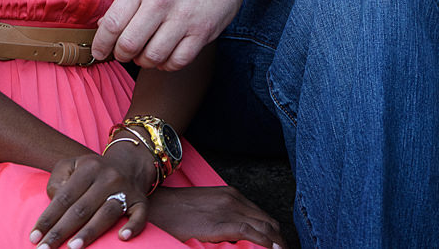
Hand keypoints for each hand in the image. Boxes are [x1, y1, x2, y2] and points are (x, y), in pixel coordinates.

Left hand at [29, 145, 155, 247]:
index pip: (64, 197)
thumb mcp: (72, 165)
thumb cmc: (92, 171)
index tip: (34, 238)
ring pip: (106, 213)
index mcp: (88, 167)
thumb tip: (55, 200)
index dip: (48, 218)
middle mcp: (107, 177)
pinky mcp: (141, 202)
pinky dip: (132, 227)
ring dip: (89, 232)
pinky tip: (122, 238)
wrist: (129, 164)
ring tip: (72, 248)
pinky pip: (139, 216)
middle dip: (61, 232)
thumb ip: (58, 180)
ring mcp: (125, 190)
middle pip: (81, 208)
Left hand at [91, 0, 275, 69]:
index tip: (98, 51)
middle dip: (121, 55)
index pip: (112, 23)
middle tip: (123, 53)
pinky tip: (165, 55)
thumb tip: (106, 28)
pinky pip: (177, 61)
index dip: (101, 43)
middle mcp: (162, 2)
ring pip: (152, 57)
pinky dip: (166, 64)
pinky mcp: (203, 32)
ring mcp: (183, 19)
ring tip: (145, 52)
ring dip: (144, 61)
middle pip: (129, 45)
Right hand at [148, 185, 287, 247]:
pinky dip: (265, 244)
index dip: (276, 235)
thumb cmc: (179, 212)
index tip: (280, 248)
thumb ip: (227, 216)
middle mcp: (234, 199)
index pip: (264, 217)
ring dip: (276, 244)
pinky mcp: (221, 223)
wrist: (158, 208)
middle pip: (269, 223)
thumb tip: (244, 236)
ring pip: (265, 228)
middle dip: (280, 241)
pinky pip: (252, 234)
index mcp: (232, 195)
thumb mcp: (208, 209)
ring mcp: (228, 210)